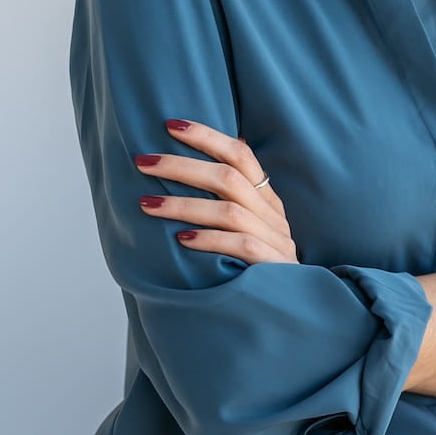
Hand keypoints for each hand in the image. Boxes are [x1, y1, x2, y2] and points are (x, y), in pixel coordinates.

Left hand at [136, 120, 295, 264]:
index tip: (170, 125)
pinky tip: (182, 240)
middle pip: (229, 178)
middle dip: (181, 166)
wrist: (292, 309)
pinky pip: (242, 246)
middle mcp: (273, 214)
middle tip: (142, 162)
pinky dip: (210, 240)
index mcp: (266, 199)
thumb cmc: (256, 268)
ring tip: (146, 205)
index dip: (208, 137)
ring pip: (230, 210)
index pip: (241, 155)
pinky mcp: (273, 267)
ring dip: (183, 205)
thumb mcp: (247, 229)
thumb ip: (227, 202)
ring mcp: (276, 240)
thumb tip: (190, 170)